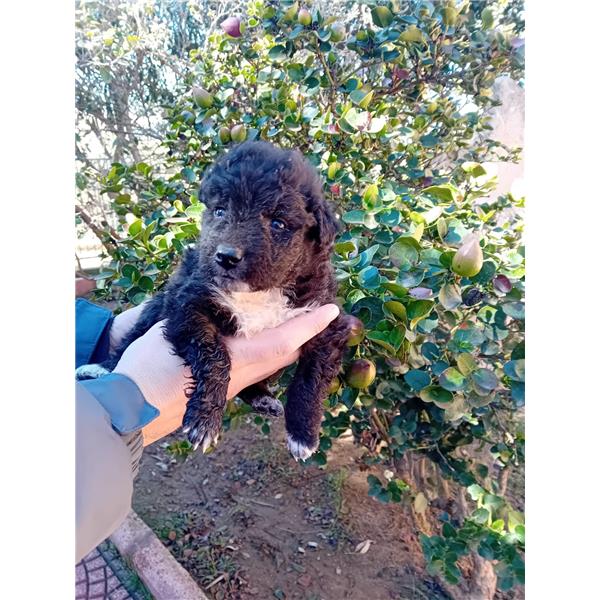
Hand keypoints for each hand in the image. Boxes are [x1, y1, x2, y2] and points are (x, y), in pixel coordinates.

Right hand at [112, 304, 339, 445]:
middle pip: (285, 355)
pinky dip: (269, 351)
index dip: (308, 326)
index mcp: (236, 361)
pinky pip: (259, 370)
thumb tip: (219, 292)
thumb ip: (205, 316)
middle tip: (317, 311)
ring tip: (294, 319)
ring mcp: (235, 388)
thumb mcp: (179, 333)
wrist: (130, 411)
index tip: (331, 311)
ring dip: (289, 343)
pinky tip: (260, 337)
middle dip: (306, 334)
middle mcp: (243, 377)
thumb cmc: (150, 369)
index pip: (283, 342)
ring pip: (273, 364)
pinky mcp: (225, 391)